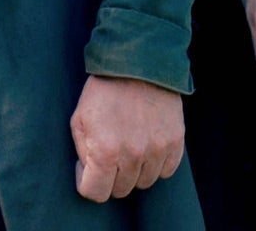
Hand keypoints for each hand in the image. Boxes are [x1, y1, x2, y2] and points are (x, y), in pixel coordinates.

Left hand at [69, 76, 184, 202]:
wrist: (139, 61)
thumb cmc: (104, 90)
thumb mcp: (80, 118)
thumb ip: (83, 153)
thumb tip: (89, 174)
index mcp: (105, 151)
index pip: (95, 194)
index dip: (88, 183)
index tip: (88, 169)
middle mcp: (133, 155)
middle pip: (120, 191)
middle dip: (111, 177)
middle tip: (109, 153)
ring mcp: (157, 149)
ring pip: (144, 183)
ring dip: (134, 171)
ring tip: (129, 146)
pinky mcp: (175, 141)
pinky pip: (166, 171)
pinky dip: (156, 164)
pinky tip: (147, 145)